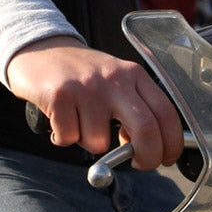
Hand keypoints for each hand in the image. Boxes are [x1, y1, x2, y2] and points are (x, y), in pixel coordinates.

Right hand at [6, 36, 183, 170]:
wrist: (40, 48)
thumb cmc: (80, 73)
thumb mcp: (114, 80)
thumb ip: (133, 109)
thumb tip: (147, 148)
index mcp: (133, 74)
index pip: (166, 113)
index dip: (171, 143)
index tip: (165, 158)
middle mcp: (113, 79)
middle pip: (145, 130)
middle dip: (146, 157)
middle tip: (138, 163)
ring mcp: (86, 87)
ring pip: (99, 142)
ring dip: (88, 142)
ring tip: (79, 122)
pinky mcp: (59, 95)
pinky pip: (68, 138)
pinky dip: (63, 137)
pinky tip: (60, 119)